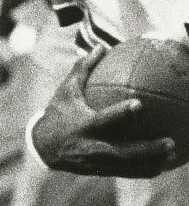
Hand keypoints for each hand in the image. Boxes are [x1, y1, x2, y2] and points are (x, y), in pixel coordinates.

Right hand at [32, 45, 178, 177]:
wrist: (45, 146)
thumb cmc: (58, 112)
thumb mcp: (67, 90)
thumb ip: (83, 69)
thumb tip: (101, 46)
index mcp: (84, 125)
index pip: (105, 119)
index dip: (121, 113)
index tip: (140, 104)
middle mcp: (92, 146)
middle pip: (124, 151)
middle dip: (148, 149)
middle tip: (170, 141)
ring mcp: (99, 162)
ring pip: (130, 166)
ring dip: (153, 162)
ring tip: (173, 154)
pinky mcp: (103, 170)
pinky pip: (129, 173)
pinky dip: (146, 170)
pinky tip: (162, 165)